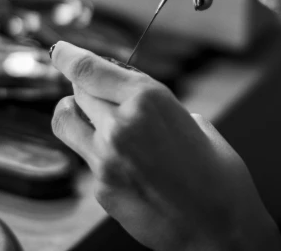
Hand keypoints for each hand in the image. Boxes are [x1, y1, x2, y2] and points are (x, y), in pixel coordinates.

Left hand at [50, 42, 280, 250]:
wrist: (222, 230)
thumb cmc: (220, 177)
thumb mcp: (197, 124)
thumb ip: (160, 108)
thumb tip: (139, 103)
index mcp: (149, 99)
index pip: (88, 69)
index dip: (67, 56)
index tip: (58, 50)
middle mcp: (121, 124)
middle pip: (78, 91)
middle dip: (85, 86)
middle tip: (96, 90)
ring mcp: (106, 159)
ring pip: (67, 121)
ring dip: (76, 114)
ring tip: (92, 119)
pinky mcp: (101, 188)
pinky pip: (86, 159)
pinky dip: (96, 153)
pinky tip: (124, 164)